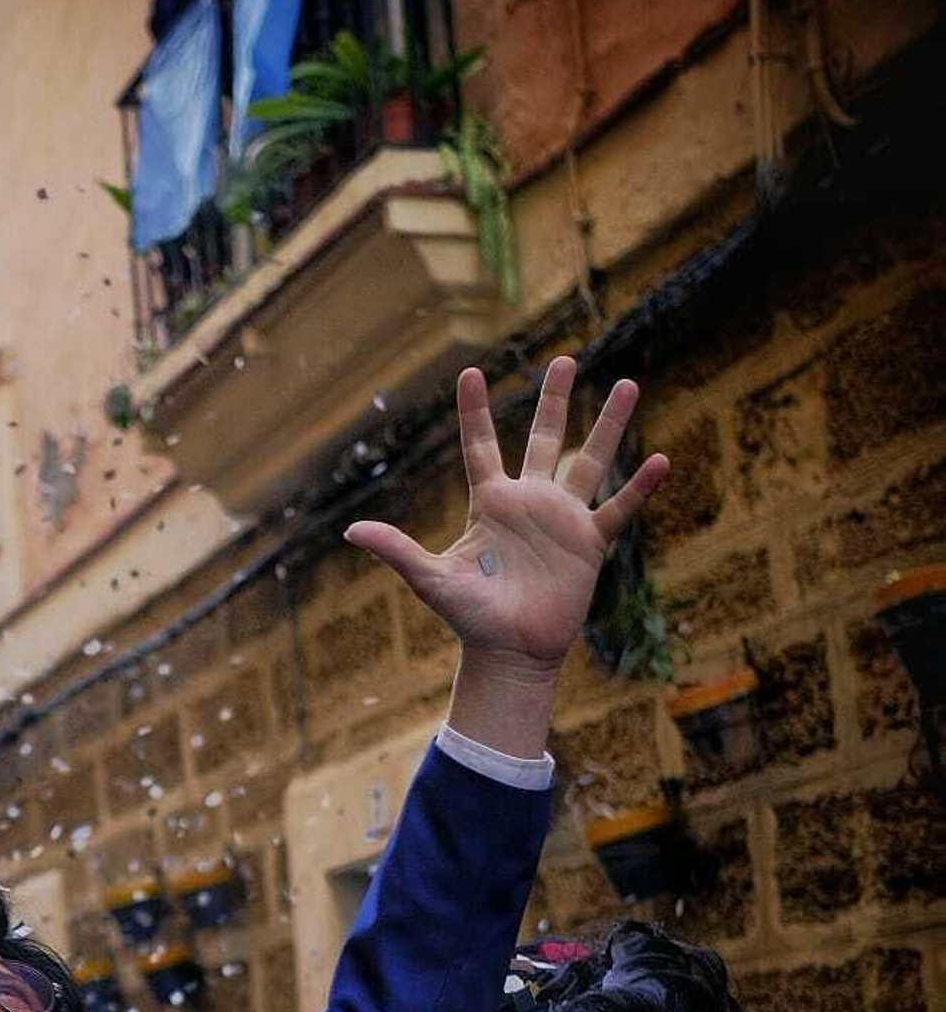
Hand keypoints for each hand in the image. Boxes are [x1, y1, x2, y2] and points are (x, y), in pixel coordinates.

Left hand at [344, 357, 667, 671]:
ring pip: (590, 462)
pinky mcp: (589, 544)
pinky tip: (660, 460)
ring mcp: (563, 520)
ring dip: (609, 425)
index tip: (470, 372)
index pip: (482, 446)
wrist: (510, 652)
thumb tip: (351, 530)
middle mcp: (530, 502)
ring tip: (629, 384)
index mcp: (491, 503)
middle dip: (555, 400)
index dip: (475, 411)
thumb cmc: (470, 618)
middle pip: (546, 439)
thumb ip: (397, 550)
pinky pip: (618, 509)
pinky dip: (639, 487)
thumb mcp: (431, 579)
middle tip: (564, 359)